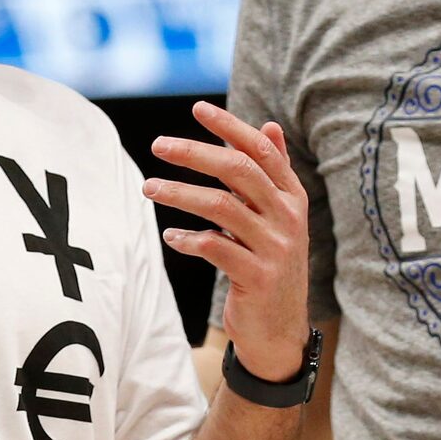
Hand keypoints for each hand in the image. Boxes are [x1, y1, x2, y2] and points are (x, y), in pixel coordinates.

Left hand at [146, 101, 309, 382]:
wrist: (279, 331)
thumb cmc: (270, 264)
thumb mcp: (278, 218)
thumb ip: (273, 173)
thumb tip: (269, 125)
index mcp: (293, 197)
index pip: (261, 151)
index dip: (229, 127)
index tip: (197, 108)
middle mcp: (289, 218)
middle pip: (239, 171)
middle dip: (195, 153)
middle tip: (158, 145)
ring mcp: (276, 248)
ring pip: (221, 206)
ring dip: (179, 193)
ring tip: (148, 188)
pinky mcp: (257, 277)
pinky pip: (215, 247)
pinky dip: (187, 238)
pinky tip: (170, 236)